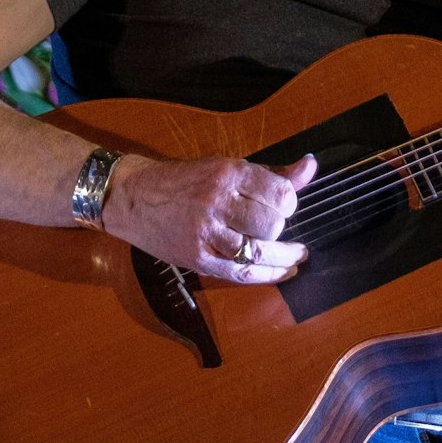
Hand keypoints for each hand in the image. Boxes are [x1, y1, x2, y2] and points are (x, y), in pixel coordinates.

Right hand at [101, 153, 314, 282]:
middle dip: (282, 228)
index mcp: (227, 172)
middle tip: (278, 227)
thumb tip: (311, 167)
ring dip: (282, 256)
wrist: (130, 196)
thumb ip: (272, 173)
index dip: (290, 202)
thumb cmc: (182, 180)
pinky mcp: (196, 257)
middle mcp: (217, 201)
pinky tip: (283, 272)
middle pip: (271, 224)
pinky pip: (240, 273)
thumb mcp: (225, 167)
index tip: (285, 204)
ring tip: (294, 255)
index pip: (280, 193)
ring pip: (258, 250)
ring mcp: (205, 232)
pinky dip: (267, 275)